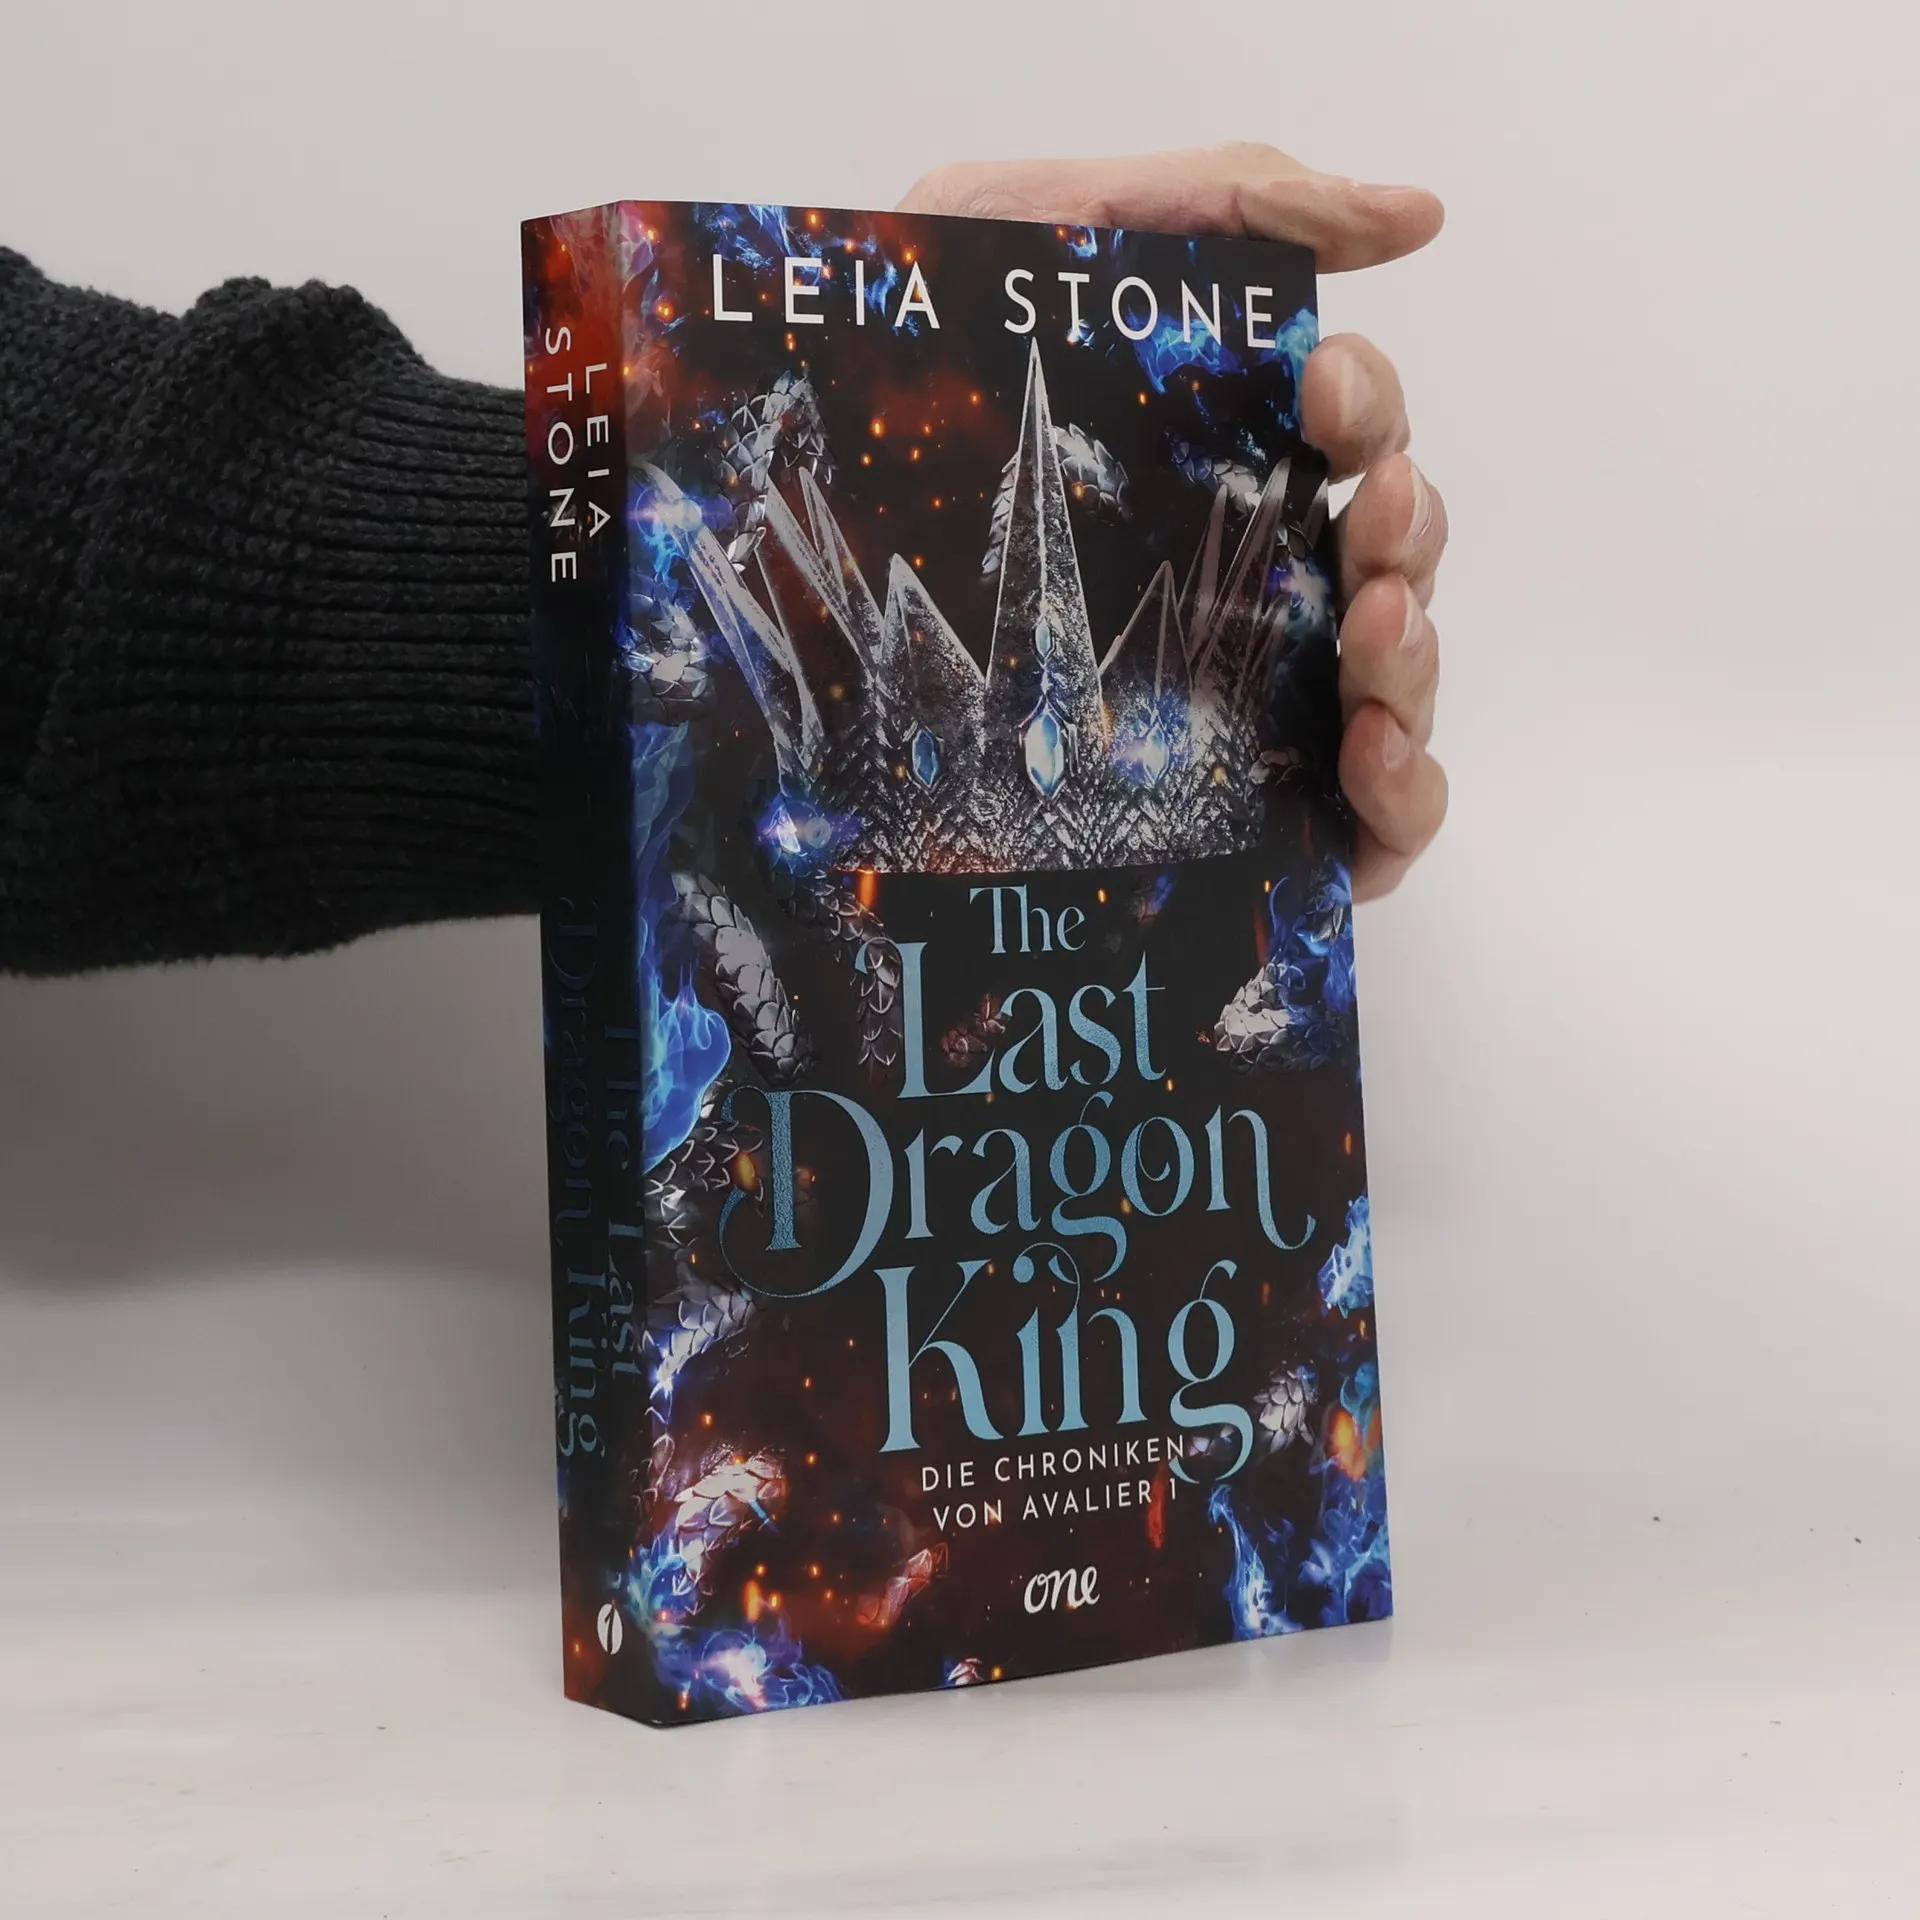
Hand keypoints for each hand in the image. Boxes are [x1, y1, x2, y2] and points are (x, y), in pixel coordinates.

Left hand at [901, 143, 1448, 901]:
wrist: (743, 528)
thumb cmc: (882, 378)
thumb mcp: (1029, 230)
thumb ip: (1221, 201)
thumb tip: (1415, 217)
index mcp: (1212, 458)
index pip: (1353, 434)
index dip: (1370, 408)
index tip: (1320, 395)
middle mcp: (1237, 576)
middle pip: (1391, 556)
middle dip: (1404, 532)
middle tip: (1361, 528)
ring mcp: (1232, 698)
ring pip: (1395, 681)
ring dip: (1416, 657)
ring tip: (1369, 641)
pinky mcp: (1220, 812)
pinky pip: (1365, 819)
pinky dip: (1408, 794)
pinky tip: (1372, 767)